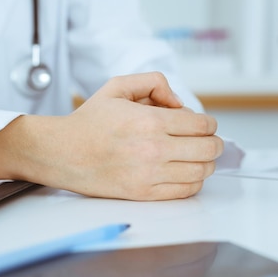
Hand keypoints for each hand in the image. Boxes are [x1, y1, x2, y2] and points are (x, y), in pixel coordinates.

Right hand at [0, 72, 222, 200]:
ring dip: (207, 163)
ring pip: (201, 171)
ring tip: (199, 156)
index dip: (210, 123)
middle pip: (208, 149)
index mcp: (149, 121)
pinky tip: (186, 172)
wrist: (63, 153)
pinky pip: (185, 190)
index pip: (201, 125)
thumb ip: (153, 82)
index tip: (206, 125)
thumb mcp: (118, 86)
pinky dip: (194, 181)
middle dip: (214, 143)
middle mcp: (153, 149)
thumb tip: (179, 102)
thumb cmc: (90, 121)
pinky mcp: (144, 194)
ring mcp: (150, 175)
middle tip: (210, 141)